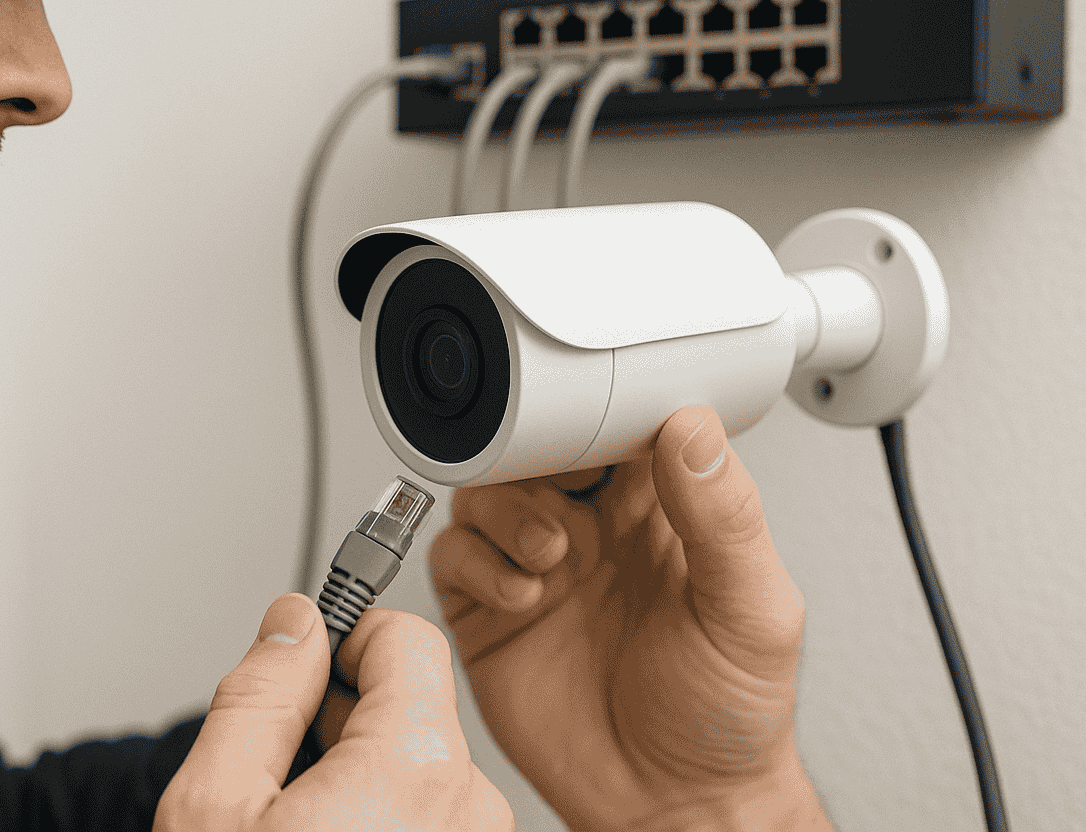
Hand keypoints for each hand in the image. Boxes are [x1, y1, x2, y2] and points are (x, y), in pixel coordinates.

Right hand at [155, 593, 511, 831]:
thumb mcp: (215, 809)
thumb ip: (258, 697)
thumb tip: (291, 626)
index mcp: (415, 769)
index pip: (406, 636)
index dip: (342, 639)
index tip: (303, 661)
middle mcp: (469, 810)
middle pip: (409, 705)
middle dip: (342, 720)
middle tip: (276, 774)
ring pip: (416, 770)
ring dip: (360, 780)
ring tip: (296, 827)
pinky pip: (431, 821)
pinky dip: (384, 823)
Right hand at [429, 404, 834, 830]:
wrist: (674, 805)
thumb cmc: (728, 718)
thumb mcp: (751, 612)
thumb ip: (725, 518)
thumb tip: (694, 430)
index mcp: (660, 514)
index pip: (621, 427)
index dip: (603, 411)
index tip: (601, 422)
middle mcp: (594, 532)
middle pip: (540, 447)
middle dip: (539, 453)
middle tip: (566, 487)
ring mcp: (538, 569)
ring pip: (489, 491)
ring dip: (508, 509)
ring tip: (550, 552)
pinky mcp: (491, 614)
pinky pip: (452, 556)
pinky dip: (475, 561)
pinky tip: (522, 593)